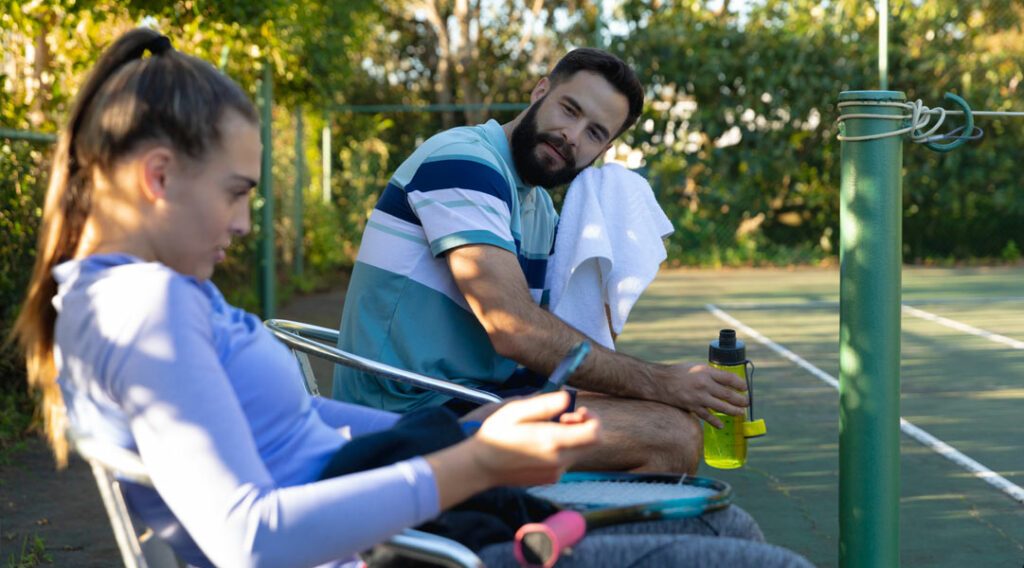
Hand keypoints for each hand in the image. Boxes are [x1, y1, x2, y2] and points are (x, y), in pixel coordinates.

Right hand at [470, 391, 600, 486]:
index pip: (595, 434)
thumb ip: (543, 405)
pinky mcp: (551, 478)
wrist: (480, 467)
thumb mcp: (514, 411)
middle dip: (585, 425)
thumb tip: (566, 398)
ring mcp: (556, 472)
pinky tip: (541, 443)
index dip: (593, 418)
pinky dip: (563, 448)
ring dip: (573, 437)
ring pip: (580, 451)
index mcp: (551, 442)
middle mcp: (559, 461)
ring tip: (548, 428)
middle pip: (593, 443)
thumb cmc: (495, 436)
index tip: (577, 410)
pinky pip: (568, 461)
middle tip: (565, 417)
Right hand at [658, 363, 748, 428]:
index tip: (744, 388)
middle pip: (727, 394)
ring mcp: (698, 397)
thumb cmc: (679, 373)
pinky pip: (707, 416)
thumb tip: (726, 383)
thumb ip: (711, 374)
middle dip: (739, 400)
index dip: (739, 383)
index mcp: (705, 371)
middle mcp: (703, 384)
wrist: (660, 381)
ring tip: (741, 413)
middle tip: (746, 402)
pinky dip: (715, 421)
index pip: (728, 378)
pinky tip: (721, 425)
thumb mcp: (696, 367)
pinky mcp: (691, 407)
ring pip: (720, 406)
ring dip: (733, 411)